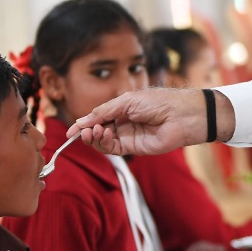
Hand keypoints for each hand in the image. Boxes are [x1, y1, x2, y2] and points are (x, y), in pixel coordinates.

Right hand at [66, 88, 235, 155]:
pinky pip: (112, 149)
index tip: (70, 131)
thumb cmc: (159, 102)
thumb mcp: (127, 101)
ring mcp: (127, 136)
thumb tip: (82, 121)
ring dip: (93, 138)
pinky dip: (103, 144)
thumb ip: (104, 112)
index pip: (97, 118)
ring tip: (95, 131)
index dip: (83, 125)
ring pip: (102, 142)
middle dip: (86, 132)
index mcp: (121, 109)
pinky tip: (103, 134)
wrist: (181, 115)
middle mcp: (123, 123)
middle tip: (83, 131)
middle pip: (96, 131)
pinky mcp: (134, 148)